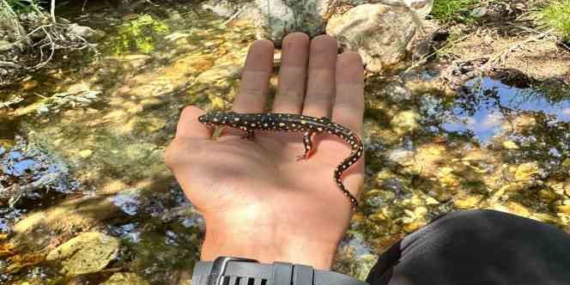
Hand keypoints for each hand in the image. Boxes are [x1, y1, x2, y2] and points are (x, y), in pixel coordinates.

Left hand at [165, 33, 364, 268]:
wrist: (268, 235)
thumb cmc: (226, 194)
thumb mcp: (188, 159)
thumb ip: (187, 133)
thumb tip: (191, 109)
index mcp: (248, 142)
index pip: (254, 96)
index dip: (258, 70)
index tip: (263, 43)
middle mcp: (281, 142)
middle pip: (291, 93)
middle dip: (295, 64)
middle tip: (300, 35)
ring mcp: (314, 147)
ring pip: (321, 99)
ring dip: (323, 68)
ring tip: (325, 39)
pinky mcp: (345, 154)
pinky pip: (349, 114)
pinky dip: (351, 86)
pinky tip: (350, 59)